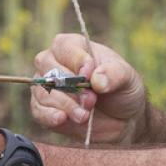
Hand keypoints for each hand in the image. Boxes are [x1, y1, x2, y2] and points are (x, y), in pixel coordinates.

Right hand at [31, 34, 146, 143]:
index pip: (63, 46)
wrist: (122, 119)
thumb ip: (114, 74)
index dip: (76, 61)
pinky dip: (50, 116)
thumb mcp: (126, 77)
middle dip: (72, 88)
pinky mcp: (44, 109)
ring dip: (66, 105)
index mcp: (73, 46)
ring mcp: (46, 87)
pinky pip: (38, 111)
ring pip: (44, 92)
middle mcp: (54, 63)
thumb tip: (96, 78)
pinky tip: (62, 119)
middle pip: (50, 70)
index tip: (90, 75)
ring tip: (85, 115)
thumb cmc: (122, 89)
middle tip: (92, 100)